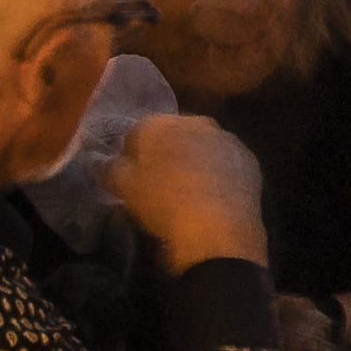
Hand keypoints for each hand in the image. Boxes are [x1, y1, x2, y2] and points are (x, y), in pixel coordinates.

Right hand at [110, 111, 268, 272]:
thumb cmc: (161, 203)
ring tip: (188, 194)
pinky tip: (213, 198)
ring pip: (202, 147)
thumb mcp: (122, 188)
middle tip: (159, 185)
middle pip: (173, 136)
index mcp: (160, 123)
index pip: (137, 133)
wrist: (216, 228)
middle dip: (165, 154)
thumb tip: (101, 159)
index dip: (132, 156)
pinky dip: (219, 175)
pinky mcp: (249, 160)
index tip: (131, 179)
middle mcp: (196, 122)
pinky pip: (226, 163)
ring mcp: (227, 139)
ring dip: (194, 162)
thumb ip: (108, 168)